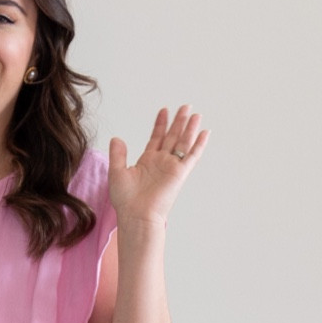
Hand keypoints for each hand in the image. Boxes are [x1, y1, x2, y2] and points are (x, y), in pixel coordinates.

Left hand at [108, 106, 207, 229]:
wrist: (136, 215)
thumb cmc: (126, 200)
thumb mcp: (117, 172)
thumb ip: (118, 155)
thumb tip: (116, 138)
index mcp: (147, 161)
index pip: (156, 137)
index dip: (160, 124)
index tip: (164, 110)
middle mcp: (161, 162)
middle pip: (172, 137)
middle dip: (178, 121)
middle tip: (185, 107)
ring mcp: (171, 167)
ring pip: (183, 143)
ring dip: (189, 128)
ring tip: (195, 114)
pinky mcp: (180, 173)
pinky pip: (192, 156)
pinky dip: (199, 144)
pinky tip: (205, 132)